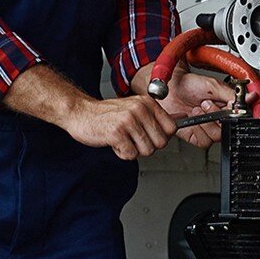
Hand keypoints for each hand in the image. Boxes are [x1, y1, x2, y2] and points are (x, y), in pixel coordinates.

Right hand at [5, 65, 176, 159]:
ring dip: (133, 150)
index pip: (172, 128)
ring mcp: (128, 121)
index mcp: (147, 103)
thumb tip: (179, 121)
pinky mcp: (116, 133)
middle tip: (133, 140)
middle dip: (147, 146)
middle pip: (161, 142)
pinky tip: (115, 143)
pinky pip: (131, 155)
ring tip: (123, 139)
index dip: (162, 137)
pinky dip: (122, 153)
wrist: (80, 112)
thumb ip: (155, 116)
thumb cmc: (107, 113)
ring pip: (147, 150)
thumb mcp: (135, 107)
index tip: (150, 136)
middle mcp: (139, 110)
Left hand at [131, 66, 233, 148]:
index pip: (239, 117)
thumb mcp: (213, 85)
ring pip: (217, 137)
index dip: (234, 114)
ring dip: (206, 122)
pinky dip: (198, 131)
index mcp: (226, 107)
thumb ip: (232, 94)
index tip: (227, 105)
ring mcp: (207, 128)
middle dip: (216, 116)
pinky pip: (204, 142)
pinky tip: (192, 119)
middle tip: (206, 103)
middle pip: (228, 129)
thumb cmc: (188, 84)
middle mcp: (218, 119)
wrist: (169, 87)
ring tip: (197, 109)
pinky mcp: (195, 136)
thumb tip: (251, 97)